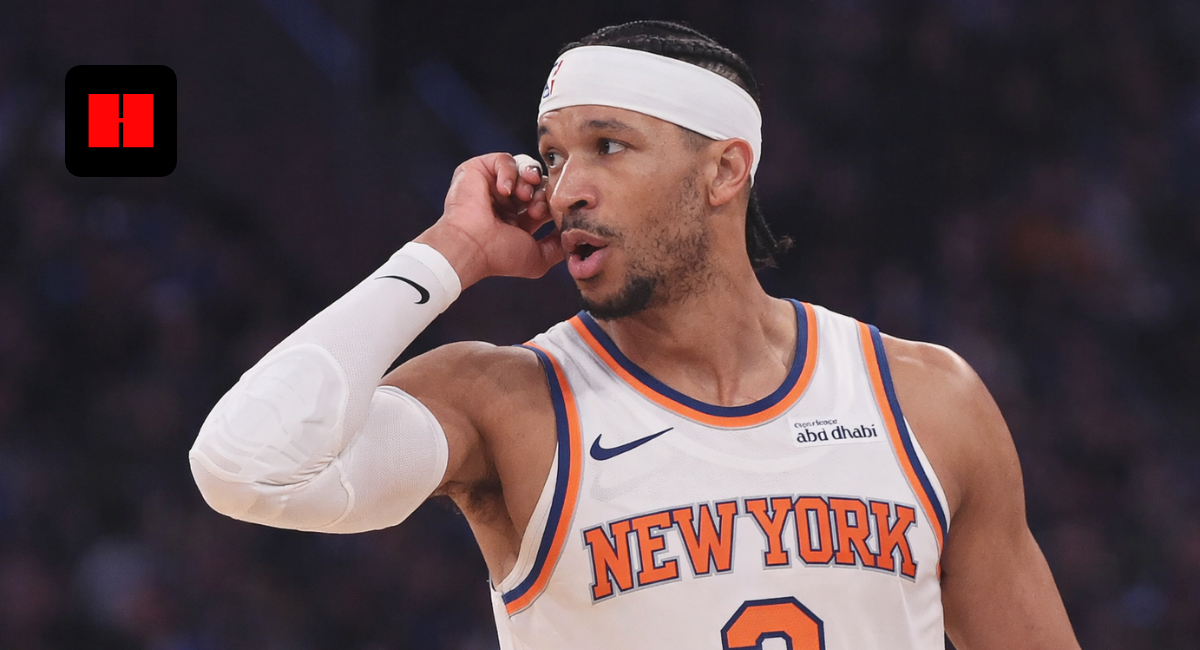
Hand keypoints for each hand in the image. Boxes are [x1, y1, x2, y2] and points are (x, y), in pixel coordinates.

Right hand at [415, 152, 562, 287]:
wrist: (471, 246)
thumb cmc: (500, 255)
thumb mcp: (538, 258)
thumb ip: (557, 248)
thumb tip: (572, 238)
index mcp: (517, 221)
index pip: (544, 201)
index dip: (551, 204)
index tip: (547, 214)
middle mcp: (505, 202)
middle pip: (537, 184)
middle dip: (542, 193)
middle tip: (537, 208)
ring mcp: (491, 186)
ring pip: (524, 169)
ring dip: (529, 181)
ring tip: (523, 196)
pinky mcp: (478, 171)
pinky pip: (505, 159)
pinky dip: (510, 172)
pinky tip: (505, 191)